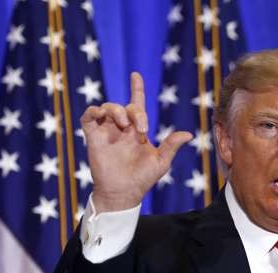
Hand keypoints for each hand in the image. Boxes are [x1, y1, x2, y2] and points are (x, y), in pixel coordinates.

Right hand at [81, 72, 192, 212]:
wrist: (123, 193)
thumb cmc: (143, 179)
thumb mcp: (161, 162)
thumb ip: (172, 146)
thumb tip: (189, 134)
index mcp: (137, 130)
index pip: (137, 104)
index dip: (137, 88)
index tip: (136, 75)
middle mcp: (121, 128)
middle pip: (126, 106)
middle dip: (136, 112)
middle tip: (142, 130)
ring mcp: (107, 131)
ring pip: (108, 107)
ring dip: (118, 111)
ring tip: (124, 125)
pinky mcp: (93, 137)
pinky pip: (88, 117)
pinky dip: (93, 111)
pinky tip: (100, 113)